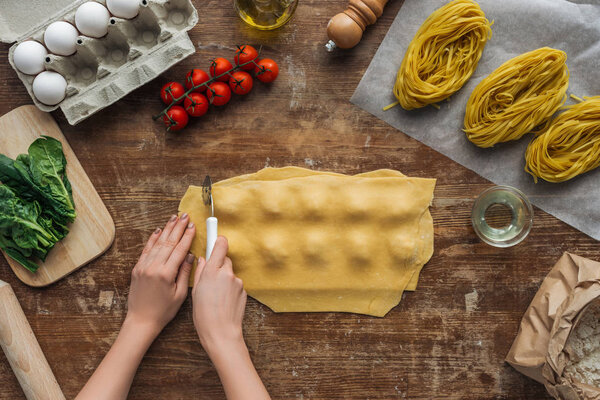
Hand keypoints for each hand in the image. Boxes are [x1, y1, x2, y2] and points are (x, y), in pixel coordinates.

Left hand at [126, 214, 195, 335]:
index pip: (179, 250)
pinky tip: (158, 230)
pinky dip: (153, 239)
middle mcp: (153, 267)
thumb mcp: (180, 295)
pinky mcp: (137, 269)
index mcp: (166, 274)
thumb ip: (184, 273)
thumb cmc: (163, 311)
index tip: (193, 226)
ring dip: (166, 229)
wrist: (141, 321)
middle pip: (168, 242)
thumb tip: (191, 256)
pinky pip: (146, 250)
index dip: (187, 236)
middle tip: (185, 216)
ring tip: (174, 218)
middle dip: (178, 227)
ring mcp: (143, 267)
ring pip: (157, 243)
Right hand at [192, 236, 246, 352]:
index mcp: (212, 271)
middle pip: (224, 260)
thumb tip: (203, 260)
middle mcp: (227, 273)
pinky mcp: (244, 291)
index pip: (220, 245)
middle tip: (210, 278)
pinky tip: (223, 301)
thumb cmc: (204, 315)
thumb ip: (200, 272)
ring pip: (229, 274)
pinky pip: (235, 284)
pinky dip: (229, 289)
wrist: (221, 333)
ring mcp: (237, 282)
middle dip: (218, 265)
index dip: (218, 239)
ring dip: (223, 279)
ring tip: (215, 296)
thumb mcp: (196, 292)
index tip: (215, 231)